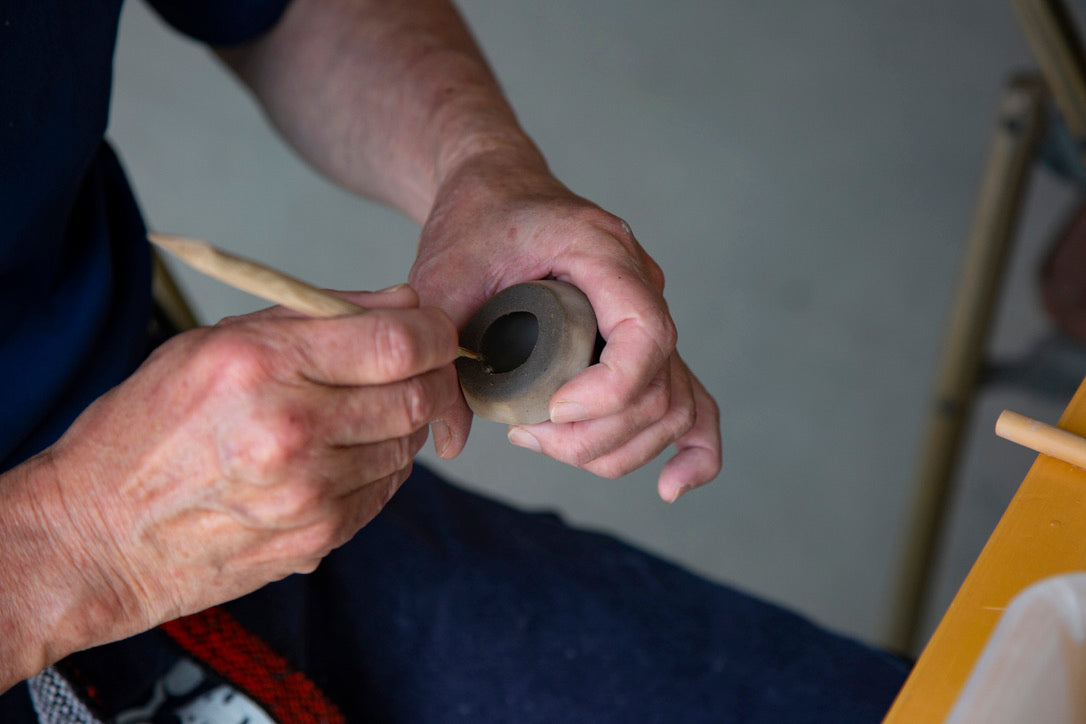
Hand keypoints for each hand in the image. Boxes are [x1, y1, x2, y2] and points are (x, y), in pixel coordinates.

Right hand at [2, 286, 457, 679]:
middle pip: (416, 396)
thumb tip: (402, 303)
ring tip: (368, 411)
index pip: (398, 343)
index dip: (436, 332)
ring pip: (407, 446)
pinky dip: (383, 464)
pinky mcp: (319, 537)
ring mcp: (310, 492)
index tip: (437, 330)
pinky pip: (386, 490)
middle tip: (422, 369)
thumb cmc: (146, 431)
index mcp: (264, 366)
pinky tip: (348, 453)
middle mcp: (292, 430)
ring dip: (405, 423)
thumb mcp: (213, 345)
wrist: (97, 534)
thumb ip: (312, 317)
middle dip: (433, 377)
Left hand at [408, 152, 720, 500]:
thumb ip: (438, 352)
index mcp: (602, 251)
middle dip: (596, 435)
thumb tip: (448, 442)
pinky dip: (691, 449)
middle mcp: (641, 282)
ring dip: (618, 448)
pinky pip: (691, 400)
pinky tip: (671, 487)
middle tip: (526, 433)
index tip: (550, 410)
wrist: (497, 188)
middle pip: (659, 386)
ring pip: (673, 404)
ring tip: (545, 441)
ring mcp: (648, 313)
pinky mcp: (642, 343)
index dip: (608, 391)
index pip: (646, 334)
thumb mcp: (440, 279)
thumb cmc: (473, 222)